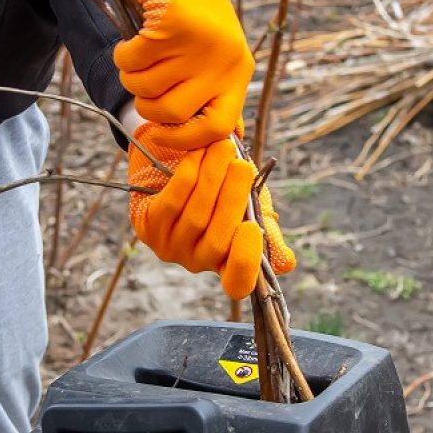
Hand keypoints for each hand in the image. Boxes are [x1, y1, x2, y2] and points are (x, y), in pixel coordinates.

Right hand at [113, 0, 253, 149]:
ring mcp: (200, 42)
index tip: (160, 133)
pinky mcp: (173, 23)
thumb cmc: (191, 14)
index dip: (185, 140)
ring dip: (132, 75)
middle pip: (171, 113)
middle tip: (143, 83)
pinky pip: (132, 60)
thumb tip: (206, 142)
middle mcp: (224, 60)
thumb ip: (210, 94)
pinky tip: (133, 40)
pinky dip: (124, 54)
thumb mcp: (214, 56)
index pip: (217, 128)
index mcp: (238, 73)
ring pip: (146, 87)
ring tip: (139, 55)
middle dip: (146, 104)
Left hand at [128, 123, 294, 299]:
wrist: (176, 164)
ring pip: (196, 216)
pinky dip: (189, 175)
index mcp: (226, 264)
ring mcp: (169, 248)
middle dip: (233, 198)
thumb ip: (265, 228)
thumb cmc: (220, 190)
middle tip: (242, 165)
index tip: (253, 228)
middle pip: (217, 240)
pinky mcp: (146, 227)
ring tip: (223, 149)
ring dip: (212, 178)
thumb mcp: (248, 208)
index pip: (236, 283)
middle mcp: (196, 263)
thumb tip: (286, 263)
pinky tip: (199, 154)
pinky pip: (172, 201)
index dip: (245, 262)